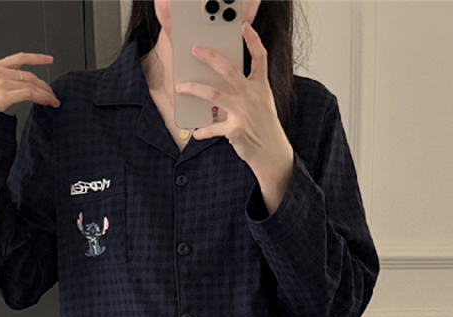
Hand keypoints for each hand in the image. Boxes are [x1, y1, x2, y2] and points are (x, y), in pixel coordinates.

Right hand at [0, 52, 60, 113]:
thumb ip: (5, 78)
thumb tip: (24, 84)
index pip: (20, 58)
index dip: (37, 58)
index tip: (49, 59)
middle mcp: (0, 71)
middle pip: (30, 75)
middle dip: (44, 85)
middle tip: (53, 94)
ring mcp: (2, 83)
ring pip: (31, 85)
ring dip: (45, 94)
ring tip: (53, 101)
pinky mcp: (5, 95)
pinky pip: (29, 94)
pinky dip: (41, 98)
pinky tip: (46, 102)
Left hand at [174, 22, 292, 183]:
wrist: (271, 153)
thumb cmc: (264, 127)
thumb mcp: (262, 104)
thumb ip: (246, 90)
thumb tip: (220, 83)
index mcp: (260, 87)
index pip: (260, 58)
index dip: (253, 40)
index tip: (244, 27)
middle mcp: (251, 96)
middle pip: (228, 69)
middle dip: (210, 56)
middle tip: (195, 49)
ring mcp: (242, 112)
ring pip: (213, 94)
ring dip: (194, 88)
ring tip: (180, 86)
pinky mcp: (235, 130)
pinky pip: (213, 128)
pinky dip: (203, 131)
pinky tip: (196, 133)